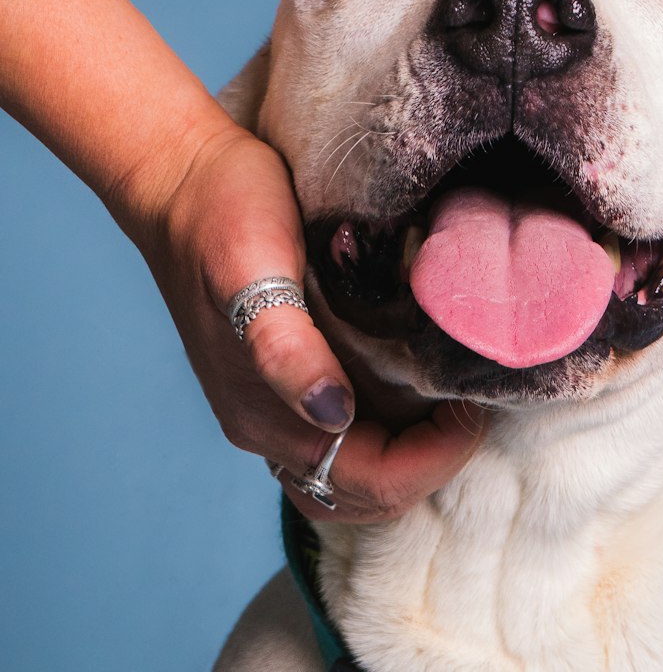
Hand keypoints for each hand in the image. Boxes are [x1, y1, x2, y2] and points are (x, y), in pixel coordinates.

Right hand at [119, 122, 485, 520]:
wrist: (182, 177)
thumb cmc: (221, 213)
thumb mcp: (251, 267)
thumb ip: (285, 348)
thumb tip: (333, 413)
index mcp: (264, 416)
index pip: (370, 480)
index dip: (432, 457)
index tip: (471, 407)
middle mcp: (273, 428)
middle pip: (369, 494)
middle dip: (432, 463)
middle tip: (471, 406)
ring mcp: (280, 410)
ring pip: (362, 476)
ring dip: (415, 456)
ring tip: (454, 404)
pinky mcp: (291, 386)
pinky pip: (352, 440)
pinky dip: (398, 434)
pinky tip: (425, 392)